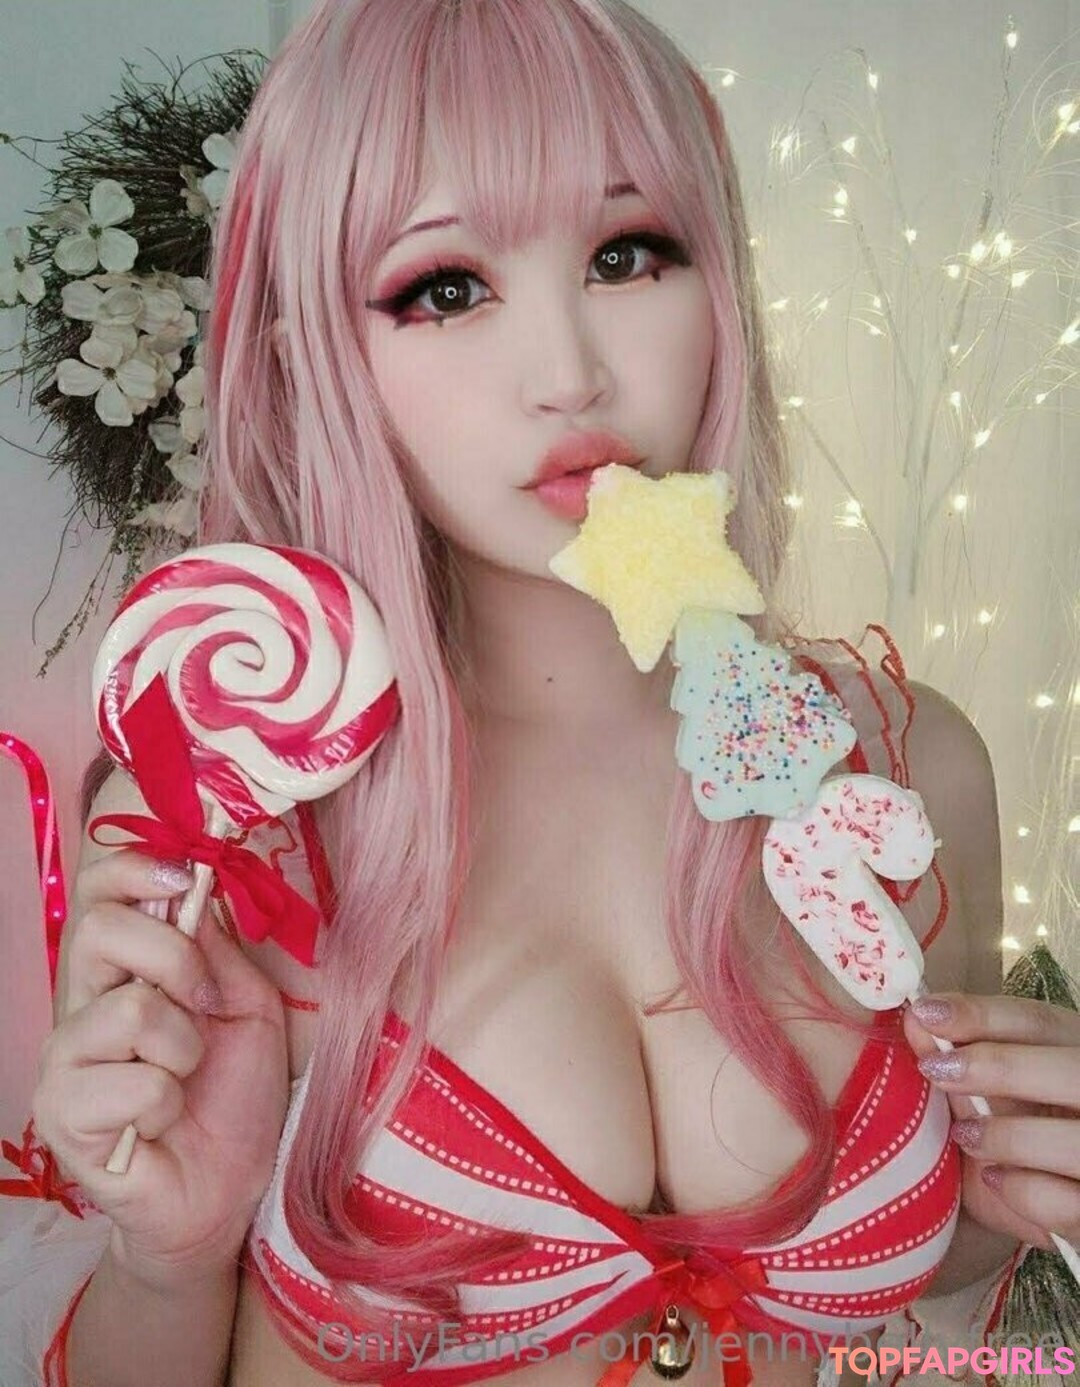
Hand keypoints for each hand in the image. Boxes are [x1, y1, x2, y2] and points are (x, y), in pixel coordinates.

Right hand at [32, 848, 289, 1282]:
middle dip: (176, 961)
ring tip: (186, 1078)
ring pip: (130, 1011)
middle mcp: (81, 1005)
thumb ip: (216, 947)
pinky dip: (169, 1102)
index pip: (98, 890)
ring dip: (184, 1047)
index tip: (184, 883)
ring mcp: (64, 1061)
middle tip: (205, 1005)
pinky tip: (164, 1122)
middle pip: (100, 931)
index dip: (135, 869)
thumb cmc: (234, 1093)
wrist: (226, 1189)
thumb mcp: (247, 1003)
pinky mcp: (63, 1116)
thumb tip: (193, 889)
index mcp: (122, 969)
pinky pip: (134, 1083)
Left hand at [904, 991, 1079, 1250]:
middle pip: (1071, 1070)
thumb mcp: (988, 1102)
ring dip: (1009, 1136)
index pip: (1039, 1023)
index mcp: (1076, 1056)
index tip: (923, 1012)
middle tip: (935, 1069)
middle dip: (999, 1066)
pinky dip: (1023, 1191)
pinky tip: (993, 1180)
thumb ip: (962, 1065)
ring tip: (965, 1136)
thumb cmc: (1010, 1146)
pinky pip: (1068, 1202)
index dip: (982, 1014)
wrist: (1037, 1214)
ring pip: (1075, 1140)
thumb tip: (915, 1021)